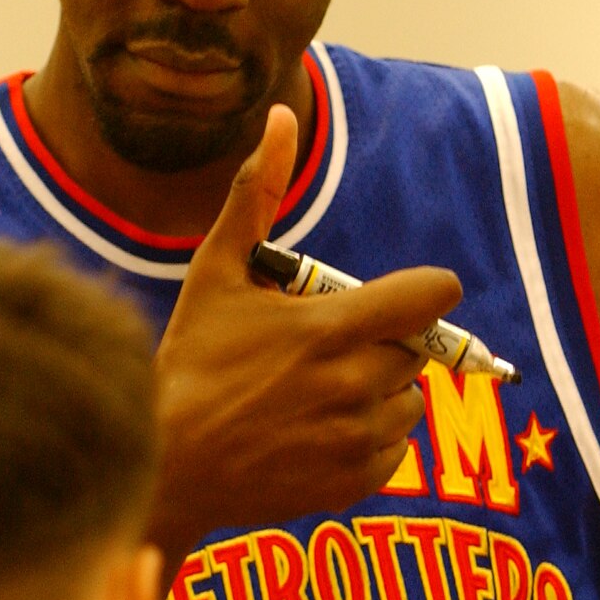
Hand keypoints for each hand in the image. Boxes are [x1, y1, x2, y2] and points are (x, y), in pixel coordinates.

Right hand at [149, 107, 462, 571]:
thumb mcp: (217, 271)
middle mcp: (354, 385)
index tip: (402, 296)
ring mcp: (358, 438)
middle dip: (382, 342)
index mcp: (331, 328)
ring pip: (409, 400)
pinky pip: (396, 448)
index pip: (432, 297)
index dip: (426, 291)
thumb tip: (280, 118)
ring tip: (319, 391)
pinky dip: (371, 438)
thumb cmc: (191, 361)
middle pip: (415, 349)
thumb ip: (258, 194)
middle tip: (325, 349)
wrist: (167, 464)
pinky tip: (319, 431)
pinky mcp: (356, 481)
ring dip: (380, 391)